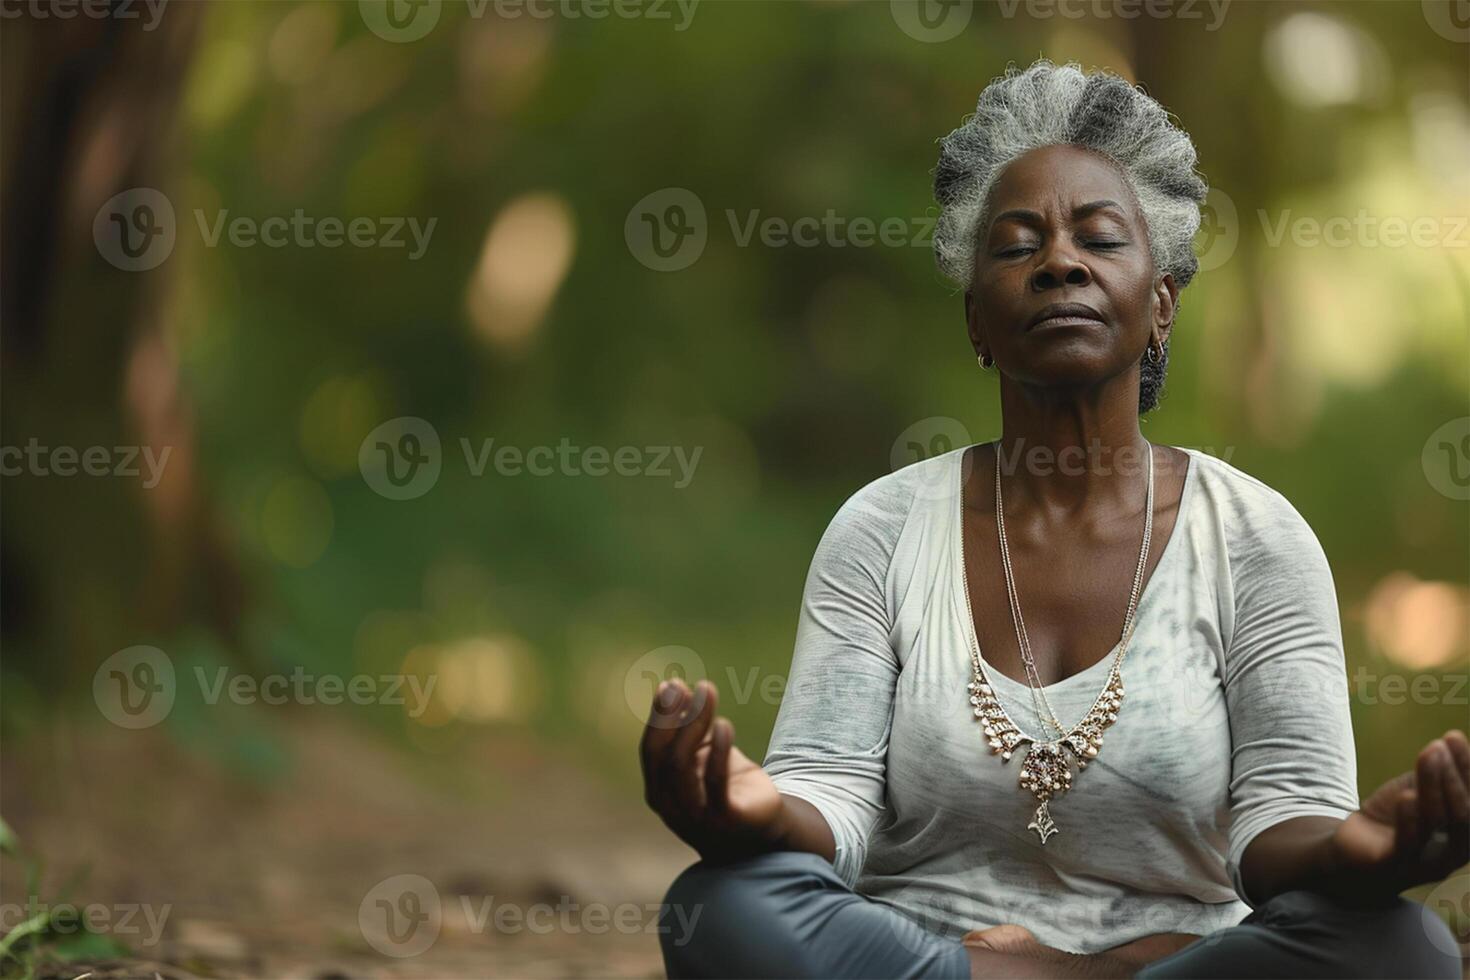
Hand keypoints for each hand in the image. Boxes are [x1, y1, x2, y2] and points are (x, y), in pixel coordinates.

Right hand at [639, 678, 784, 861]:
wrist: (762, 830)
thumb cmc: (726, 787)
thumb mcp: (703, 755)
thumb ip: (687, 728)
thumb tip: (672, 685)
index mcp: (659, 791)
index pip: (650, 751)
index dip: (659, 717)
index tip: (672, 684)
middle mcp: (670, 807)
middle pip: (665, 756)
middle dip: (674, 716)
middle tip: (691, 685)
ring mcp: (695, 817)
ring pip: (683, 766)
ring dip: (694, 724)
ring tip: (709, 694)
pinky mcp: (724, 820)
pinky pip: (715, 783)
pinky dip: (718, 751)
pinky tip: (725, 725)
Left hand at [1330, 729, 1469, 897]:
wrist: (1352, 850)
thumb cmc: (1394, 820)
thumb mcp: (1417, 792)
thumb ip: (1437, 775)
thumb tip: (1454, 739)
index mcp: (1464, 835)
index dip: (1467, 769)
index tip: (1454, 736)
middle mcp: (1453, 853)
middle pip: (1463, 814)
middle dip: (1455, 777)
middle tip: (1439, 746)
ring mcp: (1426, 863)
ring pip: (1435, 822)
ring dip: (1432, 785)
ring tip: (1428, 755)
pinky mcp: (1395, 867)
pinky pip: (1407, 844)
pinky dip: (1410, 820)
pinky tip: (1407, 796)